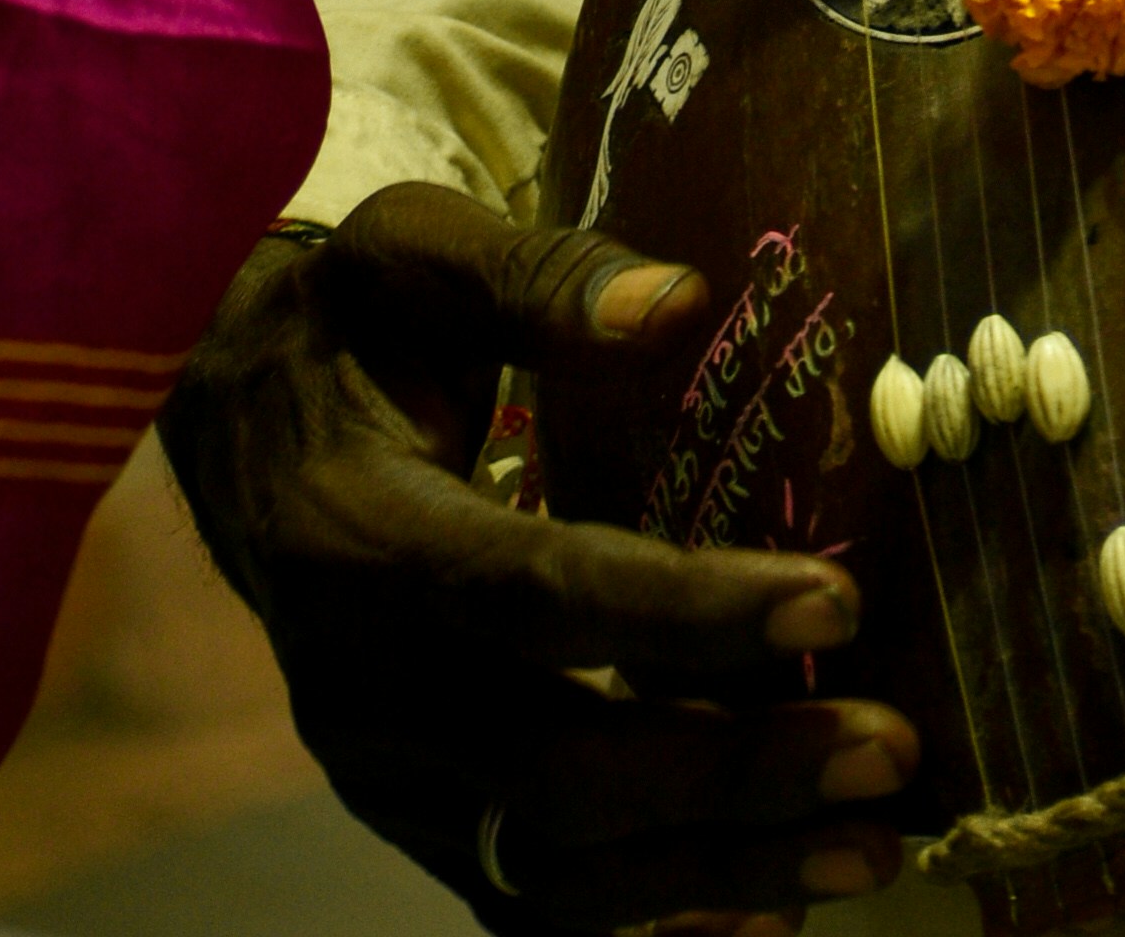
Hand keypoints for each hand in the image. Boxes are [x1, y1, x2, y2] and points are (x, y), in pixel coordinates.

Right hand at [163, 185, 917, 934]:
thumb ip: (542, 276)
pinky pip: (527, 901)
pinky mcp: (414, 815)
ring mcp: (383, 773)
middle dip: (732, 774)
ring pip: (552, 863)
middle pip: (556, 764)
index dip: (684, 611)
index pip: (534, 593)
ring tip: (871, 851)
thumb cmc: (351, 321)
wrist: (235, 422)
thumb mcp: (420, 254)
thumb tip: (680, 301)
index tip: (833, 602)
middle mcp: (362, 687)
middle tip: (890, 754)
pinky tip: (767, 909)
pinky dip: (648, 921)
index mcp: (363, 538)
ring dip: (716, 869)